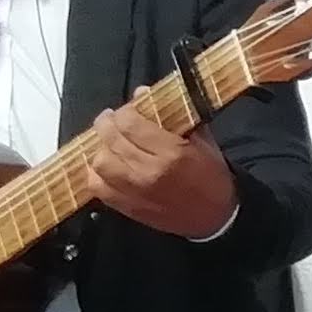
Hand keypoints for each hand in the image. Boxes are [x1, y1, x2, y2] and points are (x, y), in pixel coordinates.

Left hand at [85, 105, 238, 238]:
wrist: (216, 218)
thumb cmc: (212, 176)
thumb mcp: (202, 141)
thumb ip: (173, 115)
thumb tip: (141, 92)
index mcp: (171, 153)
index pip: (130, 123)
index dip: (124, 112)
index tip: (128, 110)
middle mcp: (149, 172)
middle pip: (111, 140)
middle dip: (107, 124)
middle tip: (110, 120)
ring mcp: (136, 192)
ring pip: (100, 162)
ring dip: (101, 148)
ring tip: (108, 143)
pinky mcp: (128, 208)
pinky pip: (98, 187)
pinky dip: (95, 173)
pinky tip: (104, 165)